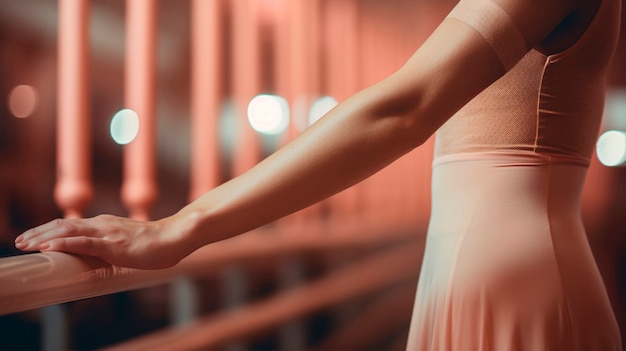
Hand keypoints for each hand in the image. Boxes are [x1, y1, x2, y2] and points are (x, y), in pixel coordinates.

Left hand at [14, 214, 188, 268]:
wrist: (176, 238)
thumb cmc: (158, 243)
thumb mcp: (130, 241)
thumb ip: (115, 243)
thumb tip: (104, 250)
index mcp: (106, 224)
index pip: (71, 224)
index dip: (49, 230)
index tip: (32, 238)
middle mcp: (103, 224)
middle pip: (63, 225)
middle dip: (38, 233)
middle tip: (19, 242)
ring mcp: (108, 234)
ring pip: (68, 232)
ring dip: (43, 238)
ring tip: (25, 244)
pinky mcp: (114, 245)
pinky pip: (83, 243)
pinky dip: (63, 244)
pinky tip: (48, 247)